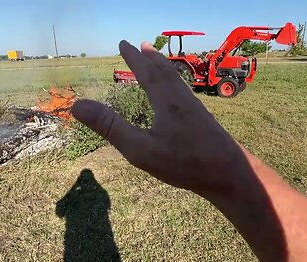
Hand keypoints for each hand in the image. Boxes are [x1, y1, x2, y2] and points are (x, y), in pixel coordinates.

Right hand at [72, 41, 243, 194]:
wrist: (228, 173)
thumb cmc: (183, 163)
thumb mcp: (140, 148)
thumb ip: (110, 127)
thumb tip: (77, 105)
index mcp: (166, 100)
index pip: (146, 72)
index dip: (133, 57)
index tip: (124, 43)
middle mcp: (182, 98)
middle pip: (165, 71)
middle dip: (150, 58)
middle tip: (142, 45)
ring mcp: (196, 108)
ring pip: (177, 81)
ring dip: (165, 68)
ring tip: (158, 61)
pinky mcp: (204, 120)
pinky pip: (185, 92)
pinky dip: (175, 83)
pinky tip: (179, 96)